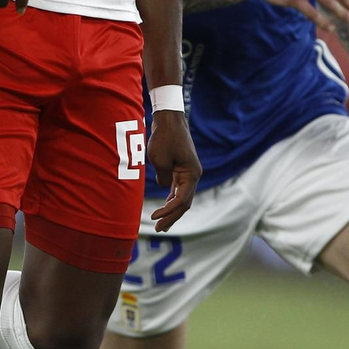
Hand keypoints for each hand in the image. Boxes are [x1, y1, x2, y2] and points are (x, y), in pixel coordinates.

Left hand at [147, 109, 200, 230]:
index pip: (182, 200)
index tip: (154, 216)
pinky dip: (171, 199)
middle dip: (172, 217)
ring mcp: (188, 172)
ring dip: (172, 210)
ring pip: (182, 197)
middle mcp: (193, 175)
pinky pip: (178, 188)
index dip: (168, 211)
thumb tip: (164, 187)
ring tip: (161, 224)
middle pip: (184, 202)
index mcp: (192, 174)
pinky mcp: (182, 169)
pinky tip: (164, 208)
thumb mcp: (160, 159)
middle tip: (159, 229)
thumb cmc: (165, 137)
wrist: (169, 118)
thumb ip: (163, 178)